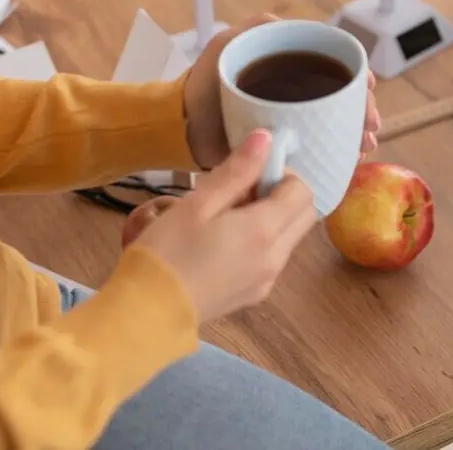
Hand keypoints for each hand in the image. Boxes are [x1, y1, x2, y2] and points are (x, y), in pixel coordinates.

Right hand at [133, 130, 317, 321]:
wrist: (148, 313)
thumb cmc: (168, 251)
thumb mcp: (198, 203)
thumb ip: (237, 171)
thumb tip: (266, 139)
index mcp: (265, 231)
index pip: (302, 191)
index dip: (281, 174)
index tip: (250, 173)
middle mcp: (276, 258)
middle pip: (304, 215)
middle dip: (283, 195)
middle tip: (241, 191)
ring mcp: (267, 280)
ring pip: (290, 237)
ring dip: (273, 218)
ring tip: (227, 216)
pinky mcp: (254, 295)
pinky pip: (273, 258)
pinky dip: (263, 241)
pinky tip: (224, 242)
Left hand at [183, 15, 380, 168]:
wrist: (179, 127)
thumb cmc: (202, 82)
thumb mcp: (227, 44)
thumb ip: (257, 26)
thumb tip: (290, 26)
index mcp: (286, 67)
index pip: (333, 68)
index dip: (356, 77)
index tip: (369, 88)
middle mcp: (293, 94)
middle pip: (340, 99)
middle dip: (363, 111)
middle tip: (371, 125)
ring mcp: (290, 122)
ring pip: (334, 125)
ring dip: (357, 133)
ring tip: (366, 144)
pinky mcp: (282, 148)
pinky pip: (317, 149)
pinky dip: (337, 152)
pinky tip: (352, 158)